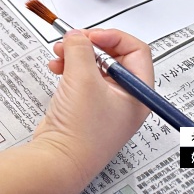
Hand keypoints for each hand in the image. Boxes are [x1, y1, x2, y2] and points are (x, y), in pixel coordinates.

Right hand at [33, 29, 152, 189]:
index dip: (113, 38)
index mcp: (138, 93)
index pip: (136, 51)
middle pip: (113, 55)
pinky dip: (68, 66)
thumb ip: (81, 49)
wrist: (60, 158)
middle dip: (89, 44)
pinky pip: (81, 76)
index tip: (90, 36)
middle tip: (72, 41)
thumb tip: (77, 35)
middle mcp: (125, 97)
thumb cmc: (82, 131)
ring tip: (59, 53)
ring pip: (94, 64)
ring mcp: (105, 101)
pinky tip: (56, 67)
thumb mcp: (83, 79)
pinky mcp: (86, 104)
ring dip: (75, 54)